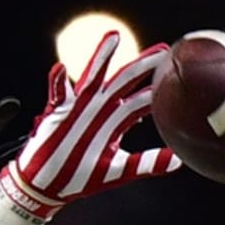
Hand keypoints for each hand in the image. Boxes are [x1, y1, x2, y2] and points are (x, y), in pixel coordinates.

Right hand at [3, 32, 179, 217]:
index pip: (141, 100)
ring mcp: (79, 108)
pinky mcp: (58, 113)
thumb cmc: (79, 178)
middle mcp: (100, 109)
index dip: (158, 89)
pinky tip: (60, 69)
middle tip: (161, 51)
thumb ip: (145, 164)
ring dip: (101, 58)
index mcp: (116, 121)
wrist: (47, 186)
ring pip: (93, 78)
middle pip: (124, 81)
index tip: (176, 75)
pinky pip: (57, 93)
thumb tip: (177, 160)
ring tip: (112, 38)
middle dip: (142, 66)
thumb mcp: (116, 172)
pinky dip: (57, 81)